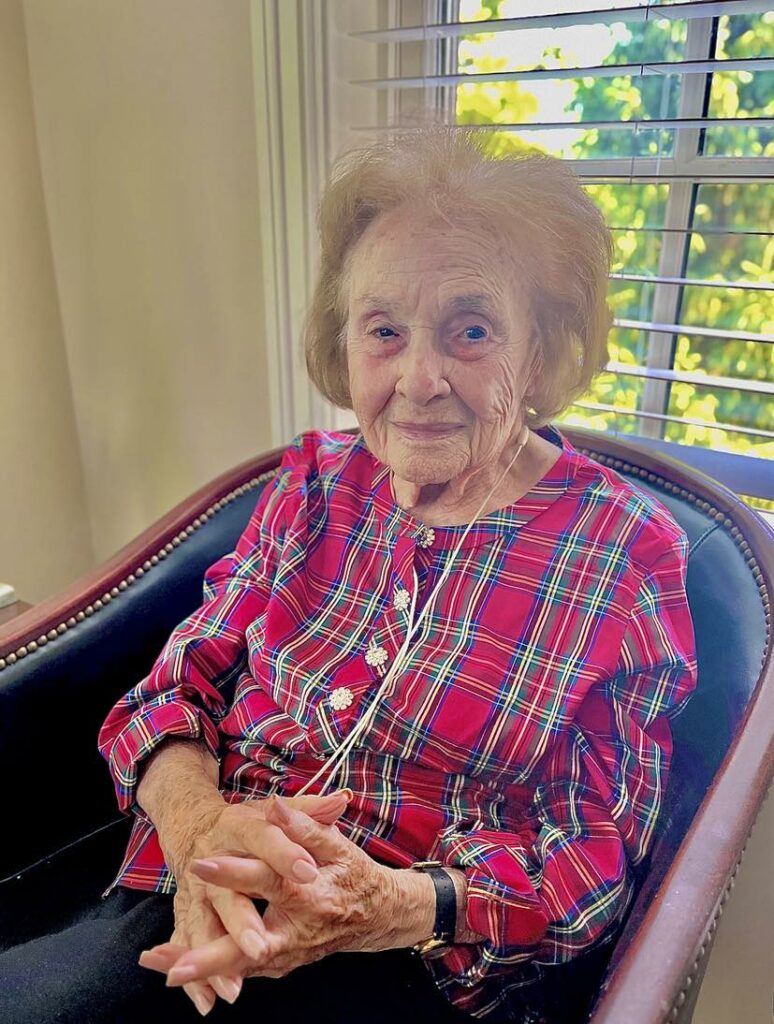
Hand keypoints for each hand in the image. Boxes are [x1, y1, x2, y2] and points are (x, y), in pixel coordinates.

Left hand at [142, 797, 434, 991]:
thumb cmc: (355, 875)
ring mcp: (287, 954)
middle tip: (174, 965)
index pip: (267, 880)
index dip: (235, 872)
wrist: (378, 915)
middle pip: (248, 948)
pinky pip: (240, 970)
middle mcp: (296, 931)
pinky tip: (174, 969)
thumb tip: (278, 807)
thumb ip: (307, 826)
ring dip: (201, 969)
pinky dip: (209, 975)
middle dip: (210, 958)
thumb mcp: (339, 847)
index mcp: (309, 894)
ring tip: (161, 966)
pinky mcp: (279, 964)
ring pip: (239, 967)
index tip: (201, 863)